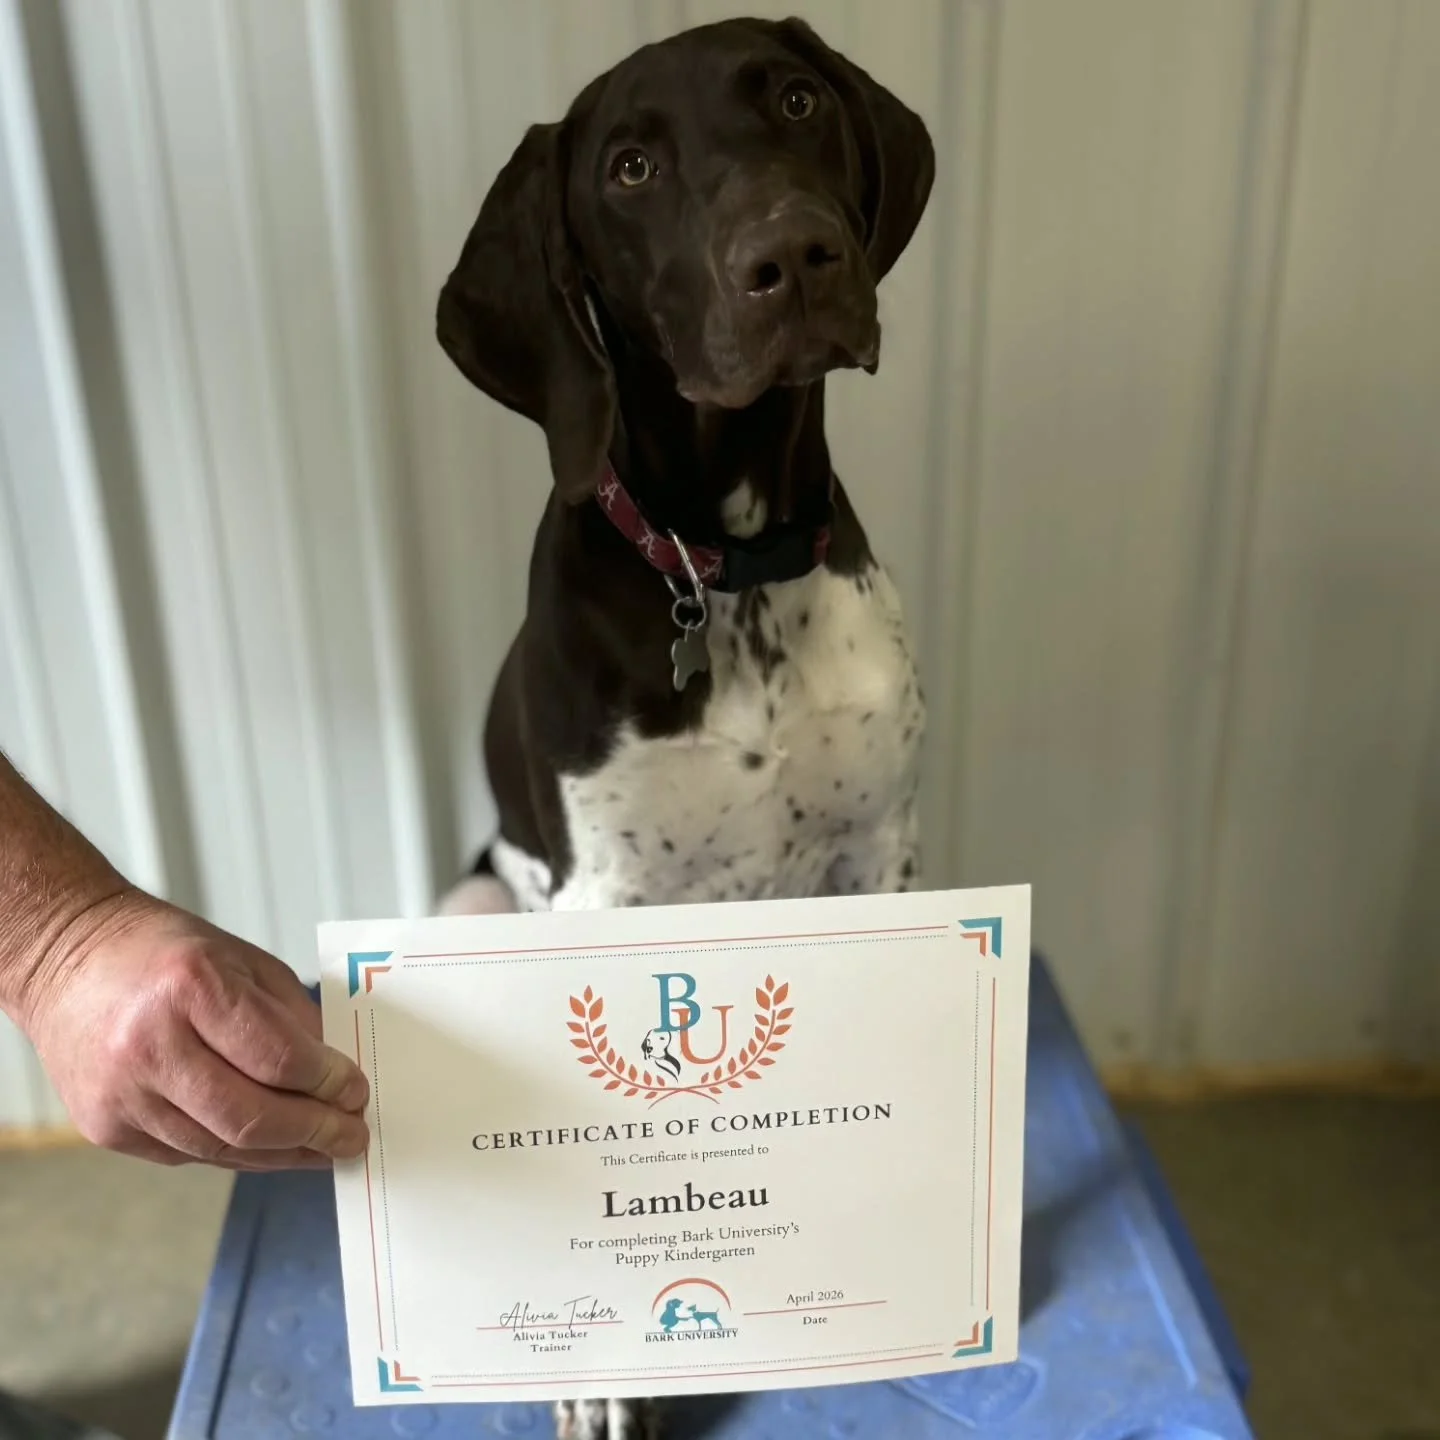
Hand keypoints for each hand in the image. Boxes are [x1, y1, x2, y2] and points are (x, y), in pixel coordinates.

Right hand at [20, 889, 368, 1169]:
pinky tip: (270, 1146)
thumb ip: (292, 1017)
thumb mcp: (243, 961)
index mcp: (192, 987)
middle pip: (251, 1117)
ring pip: (221, 1147)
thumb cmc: (161, 952)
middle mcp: (150, 1044)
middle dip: (315, 1133)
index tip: (357, 1092)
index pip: (279, 1059)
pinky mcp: (106, 1127)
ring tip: (321, 1147)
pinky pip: (189, 1155)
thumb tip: (337, 1073)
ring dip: (282, 1154)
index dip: (329, 1083)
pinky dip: (238, 1154)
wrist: (66, 959)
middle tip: (351, 1135)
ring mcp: (121, 1094)